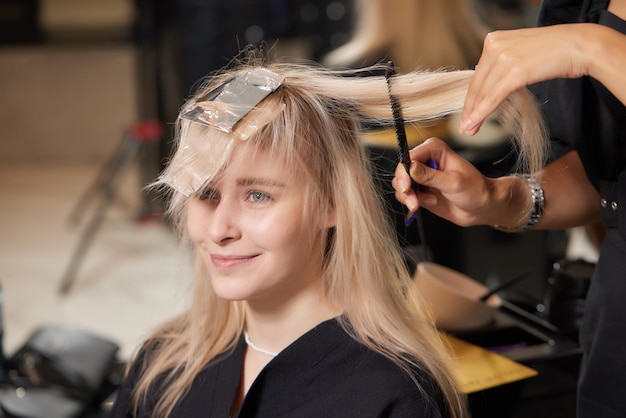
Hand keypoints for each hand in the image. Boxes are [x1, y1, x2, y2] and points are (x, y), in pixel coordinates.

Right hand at [391, 138, 495, 226]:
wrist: (480, 207)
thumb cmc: (475, 190)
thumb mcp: (453, 182)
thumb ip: (430, 176)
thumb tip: (411, 167)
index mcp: (434, 150)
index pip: (410, 157)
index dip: (405, 172)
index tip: (407, 186)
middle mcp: (425, 160)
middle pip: (402, 171)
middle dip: (405, 187)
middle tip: (413, 200)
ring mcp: (421, 176)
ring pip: (401, 184)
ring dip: (409, 196)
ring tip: (426, 201)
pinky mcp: (420, 189)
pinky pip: (405, 195)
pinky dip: (412, 201)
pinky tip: (429, 202)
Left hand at [460, 24, 590, 135]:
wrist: (580, 46)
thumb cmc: (554, 51)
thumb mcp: (519, 52)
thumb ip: (501, 63)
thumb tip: (487, 82)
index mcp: (493, 39)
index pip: (477, 74)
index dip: (471, 97)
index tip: (467, 113)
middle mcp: (495, 45)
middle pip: (477, 84)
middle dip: (470, 109)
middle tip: (465, 127)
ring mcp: (504, 57)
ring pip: (483, 92)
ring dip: (474, 114)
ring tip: (469, 130)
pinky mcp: (515, 71)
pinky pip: (494, 96)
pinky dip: (482, 112)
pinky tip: (475, 123)